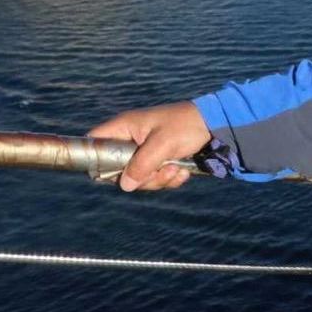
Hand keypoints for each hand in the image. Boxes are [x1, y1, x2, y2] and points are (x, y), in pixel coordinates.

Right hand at [89, 101, 210, 192]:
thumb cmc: (186, 126)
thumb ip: (142, 165)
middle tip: (160, 171)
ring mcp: (145, 151)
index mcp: (125, 127)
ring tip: (177, 169)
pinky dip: (169, 179)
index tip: (114, 173)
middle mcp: (131, 139)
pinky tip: (183, 172)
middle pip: (118, 169)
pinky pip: (155, 178)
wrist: (215, 125)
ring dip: (159, 179)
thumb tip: (124, 186)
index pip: (96, 142)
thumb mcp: (163, 145)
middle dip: (141, 177)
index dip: (96, 159)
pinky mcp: (159, 160)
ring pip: (139, 177)